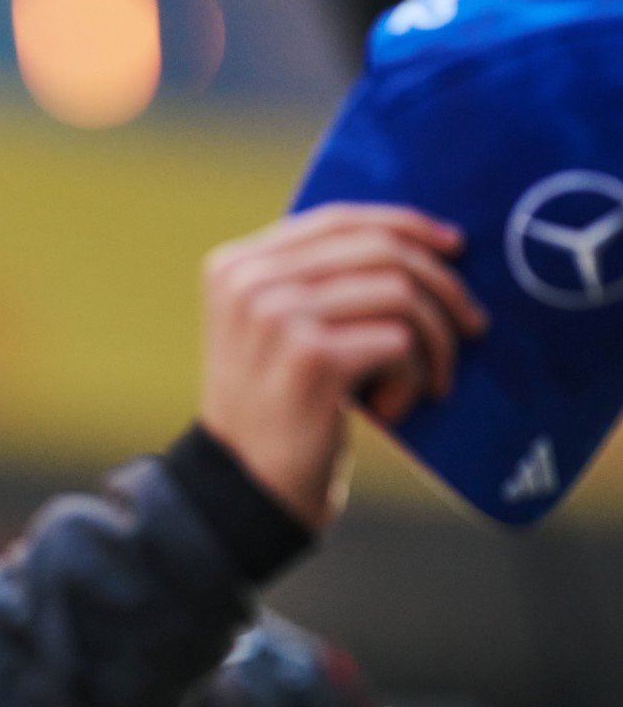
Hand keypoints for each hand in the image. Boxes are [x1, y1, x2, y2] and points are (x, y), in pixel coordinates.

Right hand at [199, 204, 487, 529]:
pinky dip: (414, 378)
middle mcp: (249, 283)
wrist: (244, 488)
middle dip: (443, 287)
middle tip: (470, 328)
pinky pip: (400, 343)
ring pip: (400, 293)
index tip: (453, 247)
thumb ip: (313, 281)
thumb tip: (416, 240)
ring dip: (435, 342)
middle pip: (379, 250)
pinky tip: (392, 409)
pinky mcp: (311, 358)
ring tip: (428, 381)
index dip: (406, 224)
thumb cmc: (276, 410)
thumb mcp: (274, 330)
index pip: (338, 218)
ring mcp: (276, 317)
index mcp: (236, 266)